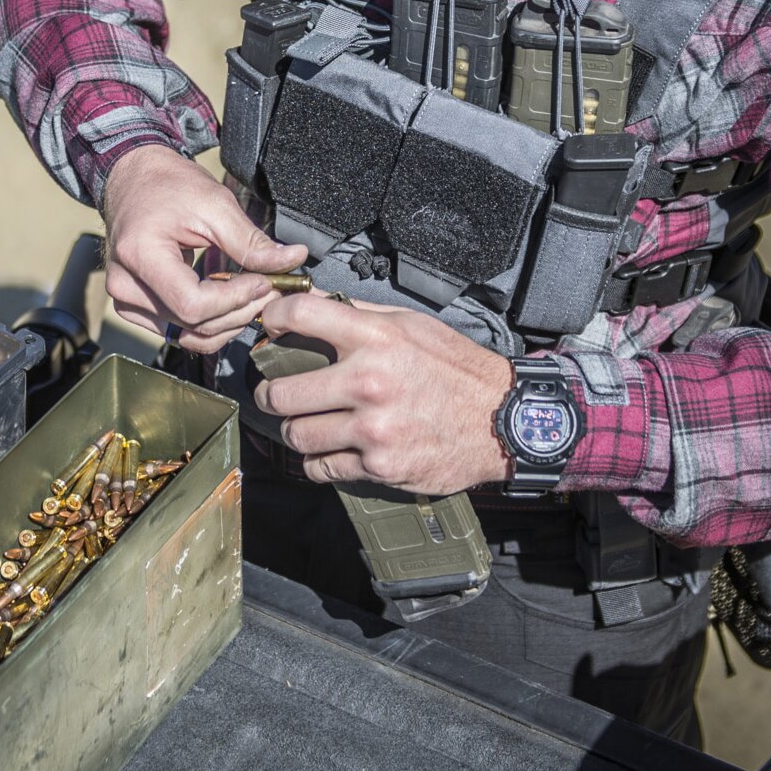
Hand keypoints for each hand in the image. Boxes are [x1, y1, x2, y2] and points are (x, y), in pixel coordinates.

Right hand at [102, 144, 306, 353]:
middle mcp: (125, 287)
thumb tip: (292, 259)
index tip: (265, 281)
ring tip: (252, 295)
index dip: (236, 298)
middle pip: (193, 324)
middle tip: (271, 288)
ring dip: (229, 322)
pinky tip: (230, 300)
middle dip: (240, 310)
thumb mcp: (214, 204)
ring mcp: (127, 301)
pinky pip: (179, 331)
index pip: (194, 304)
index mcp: (140, 256)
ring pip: (189, 335)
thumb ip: (250, 240)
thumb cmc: (168, 184)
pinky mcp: (135, 307)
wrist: (135, 180)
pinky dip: (211, 323)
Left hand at [254, 294, 512, 496]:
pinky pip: (322, 468)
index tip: (269, 326)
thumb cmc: (458, 369)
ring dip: (295, 430)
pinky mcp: (379, 466)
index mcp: (377, 337)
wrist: (501, 420)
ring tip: (303, 423)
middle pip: (281, 392)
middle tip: (273, 393)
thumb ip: (363, 314)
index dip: (273, 316)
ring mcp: (373, 429)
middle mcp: (369, 381)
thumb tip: (318, 302)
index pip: (301, 315)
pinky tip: (329, 449)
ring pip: (297, 435)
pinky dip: (318, 461)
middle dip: (270, 393)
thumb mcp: (414, 324)